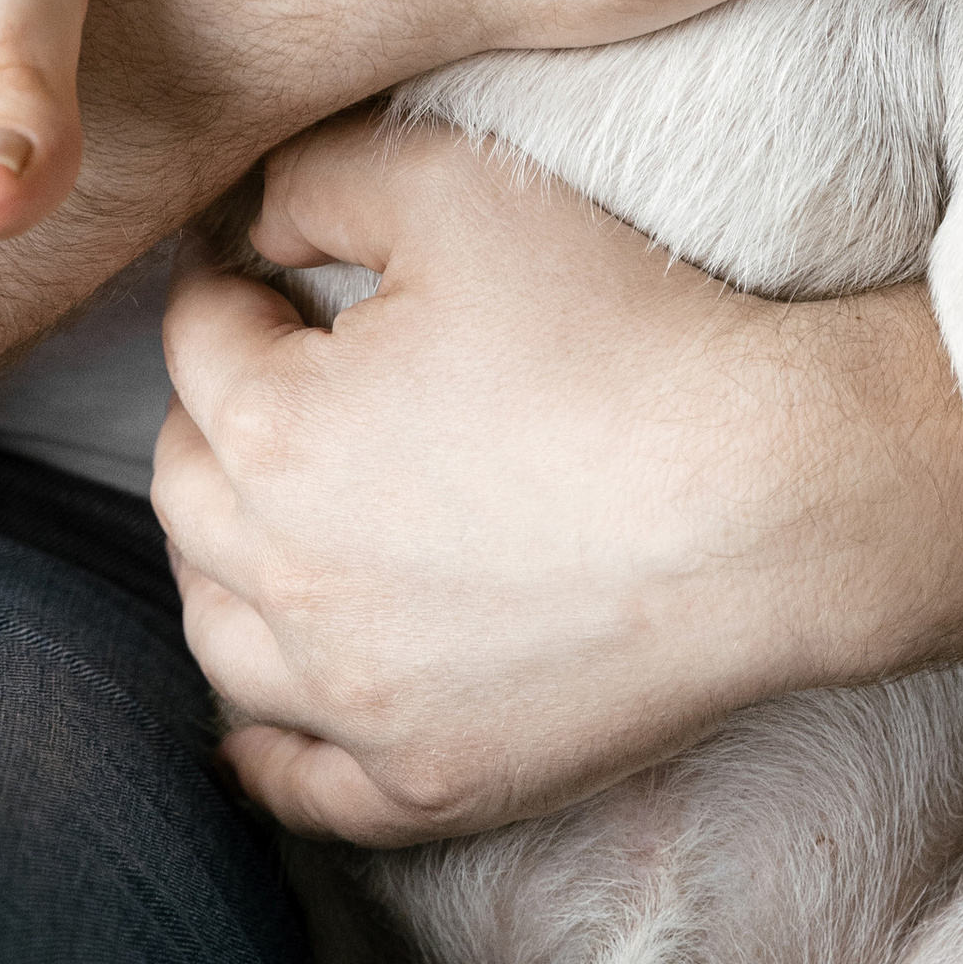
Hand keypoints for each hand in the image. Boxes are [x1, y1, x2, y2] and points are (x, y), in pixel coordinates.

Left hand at [155, 116, 907, 839]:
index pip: (199, 341)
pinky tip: (261, 728)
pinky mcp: (431, 778)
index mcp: (274, 432)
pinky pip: (302, 785)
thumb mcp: (460, 190)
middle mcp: (285, 580)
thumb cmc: (625, 332)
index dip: (233, 289)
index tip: (272, 275)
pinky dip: (265, 751)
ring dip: (226, 569)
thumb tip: (256, 225)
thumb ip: (318, 178)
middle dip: (218, 420)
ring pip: (221, 638)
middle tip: (285, 379)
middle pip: (188, 490)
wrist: (775, 498)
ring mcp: (354, 698)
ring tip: (279, 523)